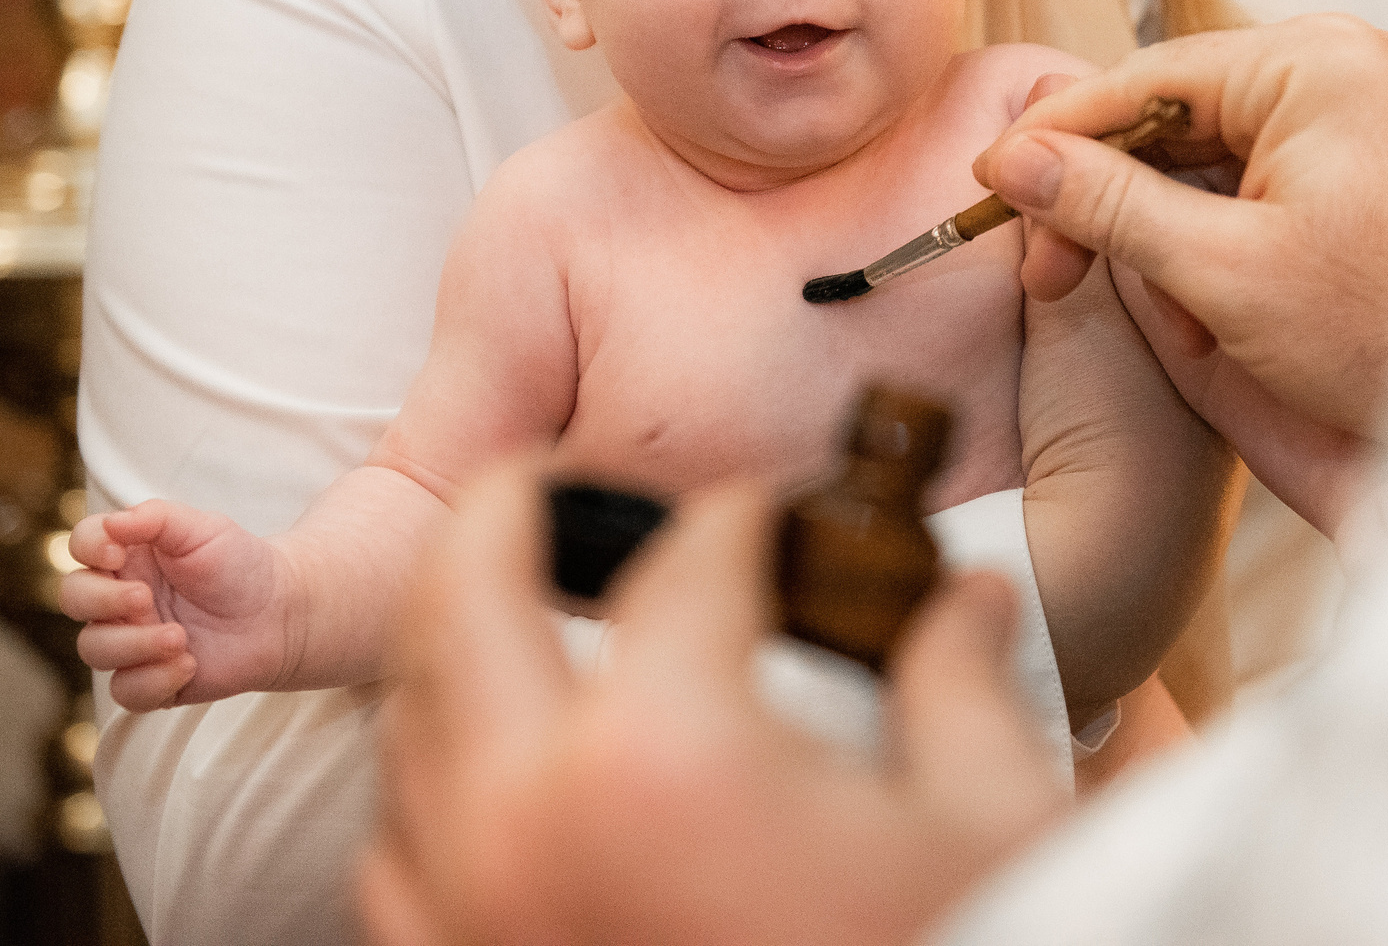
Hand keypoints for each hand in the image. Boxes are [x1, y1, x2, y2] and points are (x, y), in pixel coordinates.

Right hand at [60, 500, 296, 709]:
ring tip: (179, 637)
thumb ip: (155, 518)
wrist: (281, 612)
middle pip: (74, 598)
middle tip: (144, 599)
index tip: (117, 551)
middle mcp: (121, 598)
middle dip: (102, 600)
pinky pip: (125, 691)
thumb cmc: (239, 564)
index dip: (88, 548)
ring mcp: (132, 640)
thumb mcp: (202, 528)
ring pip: (94, 649)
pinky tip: (188, 664)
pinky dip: (153, 681)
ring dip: (132, 644)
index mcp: (128, 556)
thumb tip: (110, 523)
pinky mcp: (151, 680)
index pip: (81, 546)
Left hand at [359, 459, 1067, 945]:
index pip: (687, 563)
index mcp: (661, 754)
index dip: (745, 516)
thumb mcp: (987, 824)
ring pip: (404, 729)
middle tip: (555, 484)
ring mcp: (467, 922)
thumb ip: (959, 682)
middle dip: (509, 511)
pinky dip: (437, 790)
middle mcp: (524, 824)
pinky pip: (399, 858)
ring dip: (457, 651)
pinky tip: (510, 783)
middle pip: (460, 591)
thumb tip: (963, 598)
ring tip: (525, 620)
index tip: (778, 516)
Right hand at [975, 21, 1387, 497]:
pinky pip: (1240, 205)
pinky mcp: (1346, 192)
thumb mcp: (1224, 273)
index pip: (1145, 78)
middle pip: (1165, 123)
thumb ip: (1109, 206)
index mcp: (1313, 65)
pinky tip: (1215, 331)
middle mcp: (1331, 80)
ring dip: (1163, 250)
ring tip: (1185, 332)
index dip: (1057, 135)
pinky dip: (1209, 267)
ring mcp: (1344, 133)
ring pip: (1195, 172)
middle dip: (1109, 207)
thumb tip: (1014, 158)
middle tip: (1046, 272)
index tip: (989, 183)